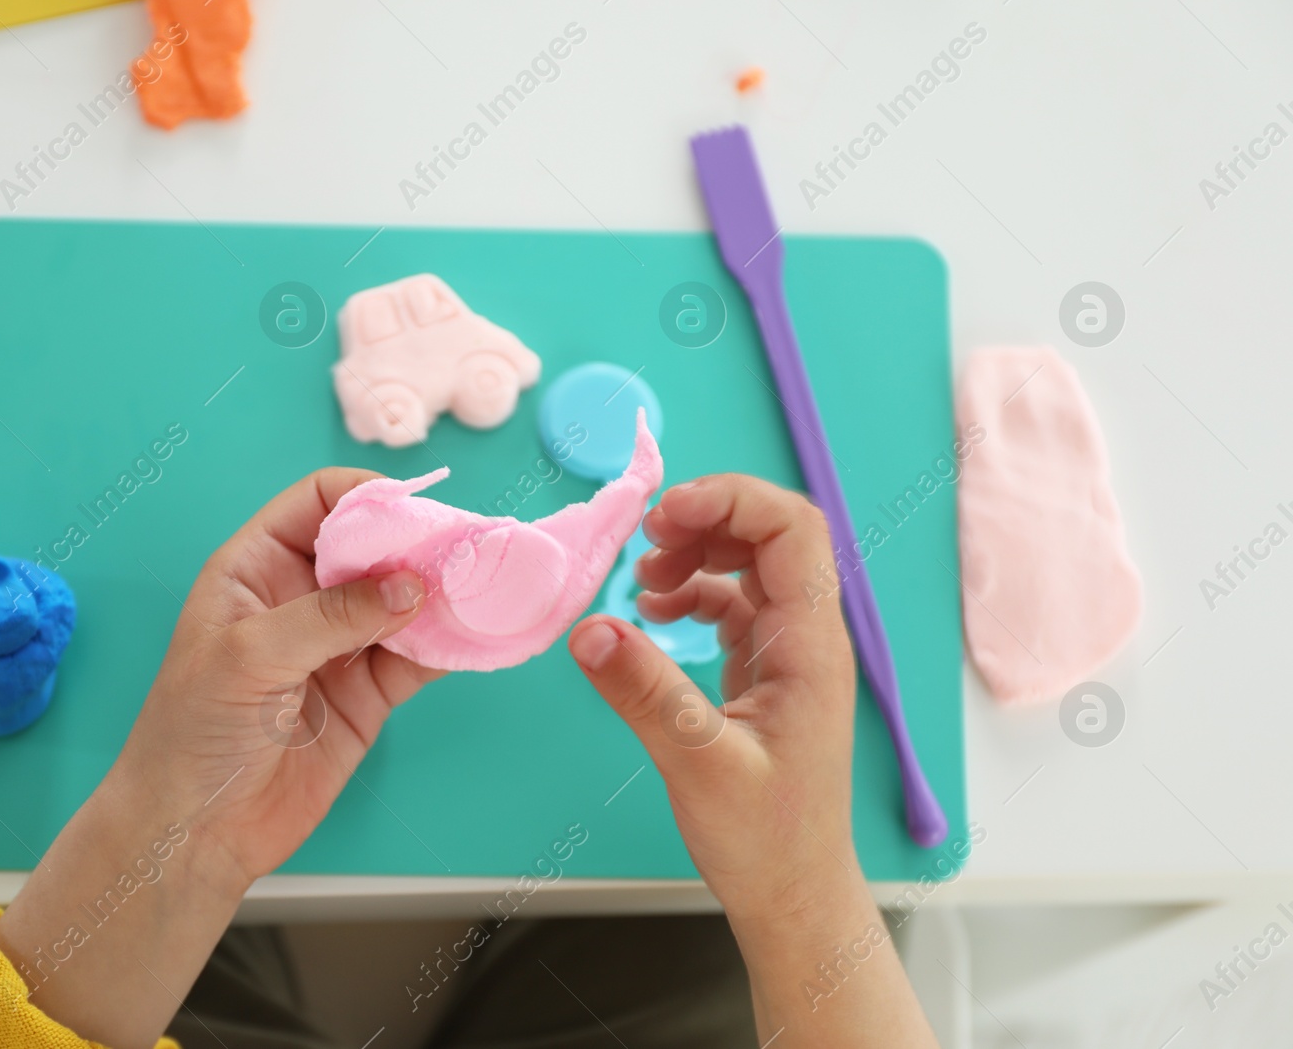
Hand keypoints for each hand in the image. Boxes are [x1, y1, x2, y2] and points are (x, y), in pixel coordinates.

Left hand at [118, 466, 442, 883]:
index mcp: (256, 568)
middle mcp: (301, 597)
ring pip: (403, 601)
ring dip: (442, 594)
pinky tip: (477, 634)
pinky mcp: (367, 694)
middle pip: (372, 547)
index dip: (365, 497)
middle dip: (418, 543)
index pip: (317, 504)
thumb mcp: (250, 657)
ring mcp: (338, 646)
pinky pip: (416, 656)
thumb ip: (330, 616)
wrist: (195, 833)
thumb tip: (409, 584)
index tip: (416, 509)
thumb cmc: (193, 733)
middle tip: (468, 547)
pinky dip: (448, 645)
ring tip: (485, 586)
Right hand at [567, 475, 937, 1046]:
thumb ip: (645, 692)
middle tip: (645, 541)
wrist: (794, 895)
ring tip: (642, 581)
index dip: (730, 501)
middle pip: (770, 534)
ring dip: (696, 554)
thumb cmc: (766, 840)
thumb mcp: (697, 764)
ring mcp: (787, 653)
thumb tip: (588, 629)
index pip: (791, 529)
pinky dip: (691, 593)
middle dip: (706, 519)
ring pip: (750, 564)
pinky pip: (733, 604)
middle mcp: (806, 638)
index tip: (663, 517)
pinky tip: (653, 613)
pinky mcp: (764, 672)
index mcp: (809, 646)